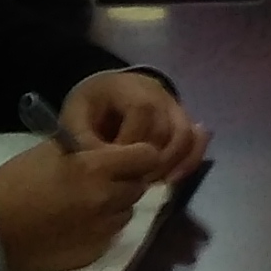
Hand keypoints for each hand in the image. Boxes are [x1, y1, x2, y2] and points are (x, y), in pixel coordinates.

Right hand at [0, 136, 162, 270]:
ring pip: (126, 212)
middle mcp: (106, 200)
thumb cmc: (13, 184)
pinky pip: (110, 235)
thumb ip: (86, 147)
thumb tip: (109, 149)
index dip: (138, 153)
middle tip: (103, 178)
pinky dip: (101, 227)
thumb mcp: (49, 151)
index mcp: (95, 169)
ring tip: (88, 202)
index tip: (125, 155)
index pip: (147, 156)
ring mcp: (102, 230)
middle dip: (126, 180)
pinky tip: (77, 224)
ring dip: (115, 205)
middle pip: (138, 185)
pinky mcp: (93, 253)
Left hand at [62, 69, 211, 182]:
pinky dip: (189, 161)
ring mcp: (175, 106)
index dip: (130, 142)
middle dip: (152, 160)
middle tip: (132, 181)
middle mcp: (159, 93)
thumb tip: (100, 161)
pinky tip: (172, 179)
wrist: (107, 93)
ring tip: (152, 183)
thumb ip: (82, 137)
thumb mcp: (75, 116)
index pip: (142, 112)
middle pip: (168, 127)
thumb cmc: (90, 106)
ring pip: (186, 136)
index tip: (113, 163)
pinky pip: (195, 140)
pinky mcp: (182, 121)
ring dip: (172, 163)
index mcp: (130, 87)